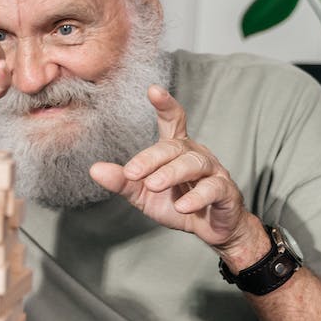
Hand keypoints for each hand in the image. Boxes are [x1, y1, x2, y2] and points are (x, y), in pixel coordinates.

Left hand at [88, 86, 265, 262]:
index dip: (165, 105)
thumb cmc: (177, 204)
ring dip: (172, 173)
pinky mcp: (226, 192)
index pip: (173, 121)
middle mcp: (196, 154)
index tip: (153, 90)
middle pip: (175, 146)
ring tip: (152, 185)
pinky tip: (182, 206)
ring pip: (194, 164)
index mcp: (176, 150)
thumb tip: (94, 169)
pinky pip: (213, 189)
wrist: (209, 230)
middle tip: (132, 172)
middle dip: (151, 158)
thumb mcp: (143, 194)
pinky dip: (197, 197)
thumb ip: (122, 181)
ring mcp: (214, 172)